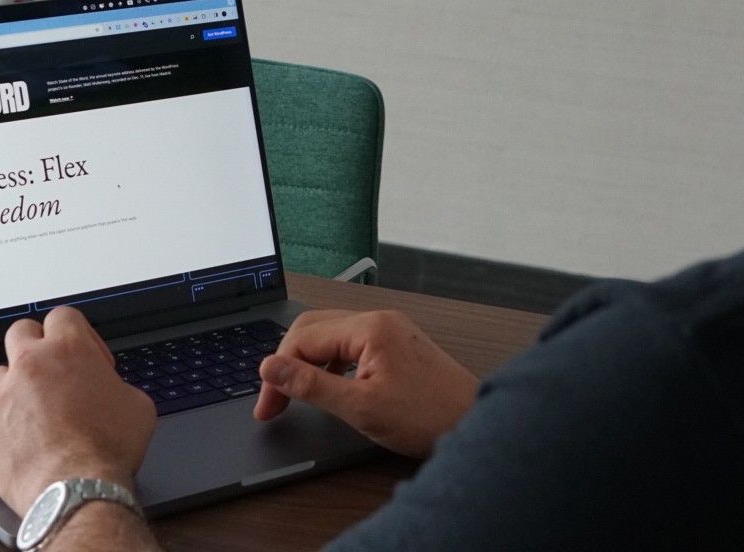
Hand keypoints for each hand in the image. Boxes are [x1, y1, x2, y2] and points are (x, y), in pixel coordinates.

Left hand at [0, 306, 156, 513]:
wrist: (78, 490)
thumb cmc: (109, 449)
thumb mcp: (136, 404)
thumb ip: (115, 385)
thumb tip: (110, 391)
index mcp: (69, 350)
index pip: (63, 316)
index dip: (77, 335)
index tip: (86, 358)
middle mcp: (30, 365)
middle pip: (21, 332)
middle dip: (36, 348)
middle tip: (53, 372)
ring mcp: (2, 397)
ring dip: (14, 387)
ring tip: (35, 412)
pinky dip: (5, 428)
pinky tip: (25, 444)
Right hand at [253, 309, 478, 457]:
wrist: (475, 424)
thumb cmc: (428, 417)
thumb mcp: (360, 407)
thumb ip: (311, 385)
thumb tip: (271, 368)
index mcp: (368, 327)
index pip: (303, 338)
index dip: (278, 373)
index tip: (267, 407)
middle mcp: (379, 320)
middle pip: (314, 329)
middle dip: (288, 363)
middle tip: (273, 401)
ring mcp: (390, 330)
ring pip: (332, 336)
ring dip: (308, 363)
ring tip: (295, 395)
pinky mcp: (397, 345)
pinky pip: (352, 344)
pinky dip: (331, 363)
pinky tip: (329, 387)